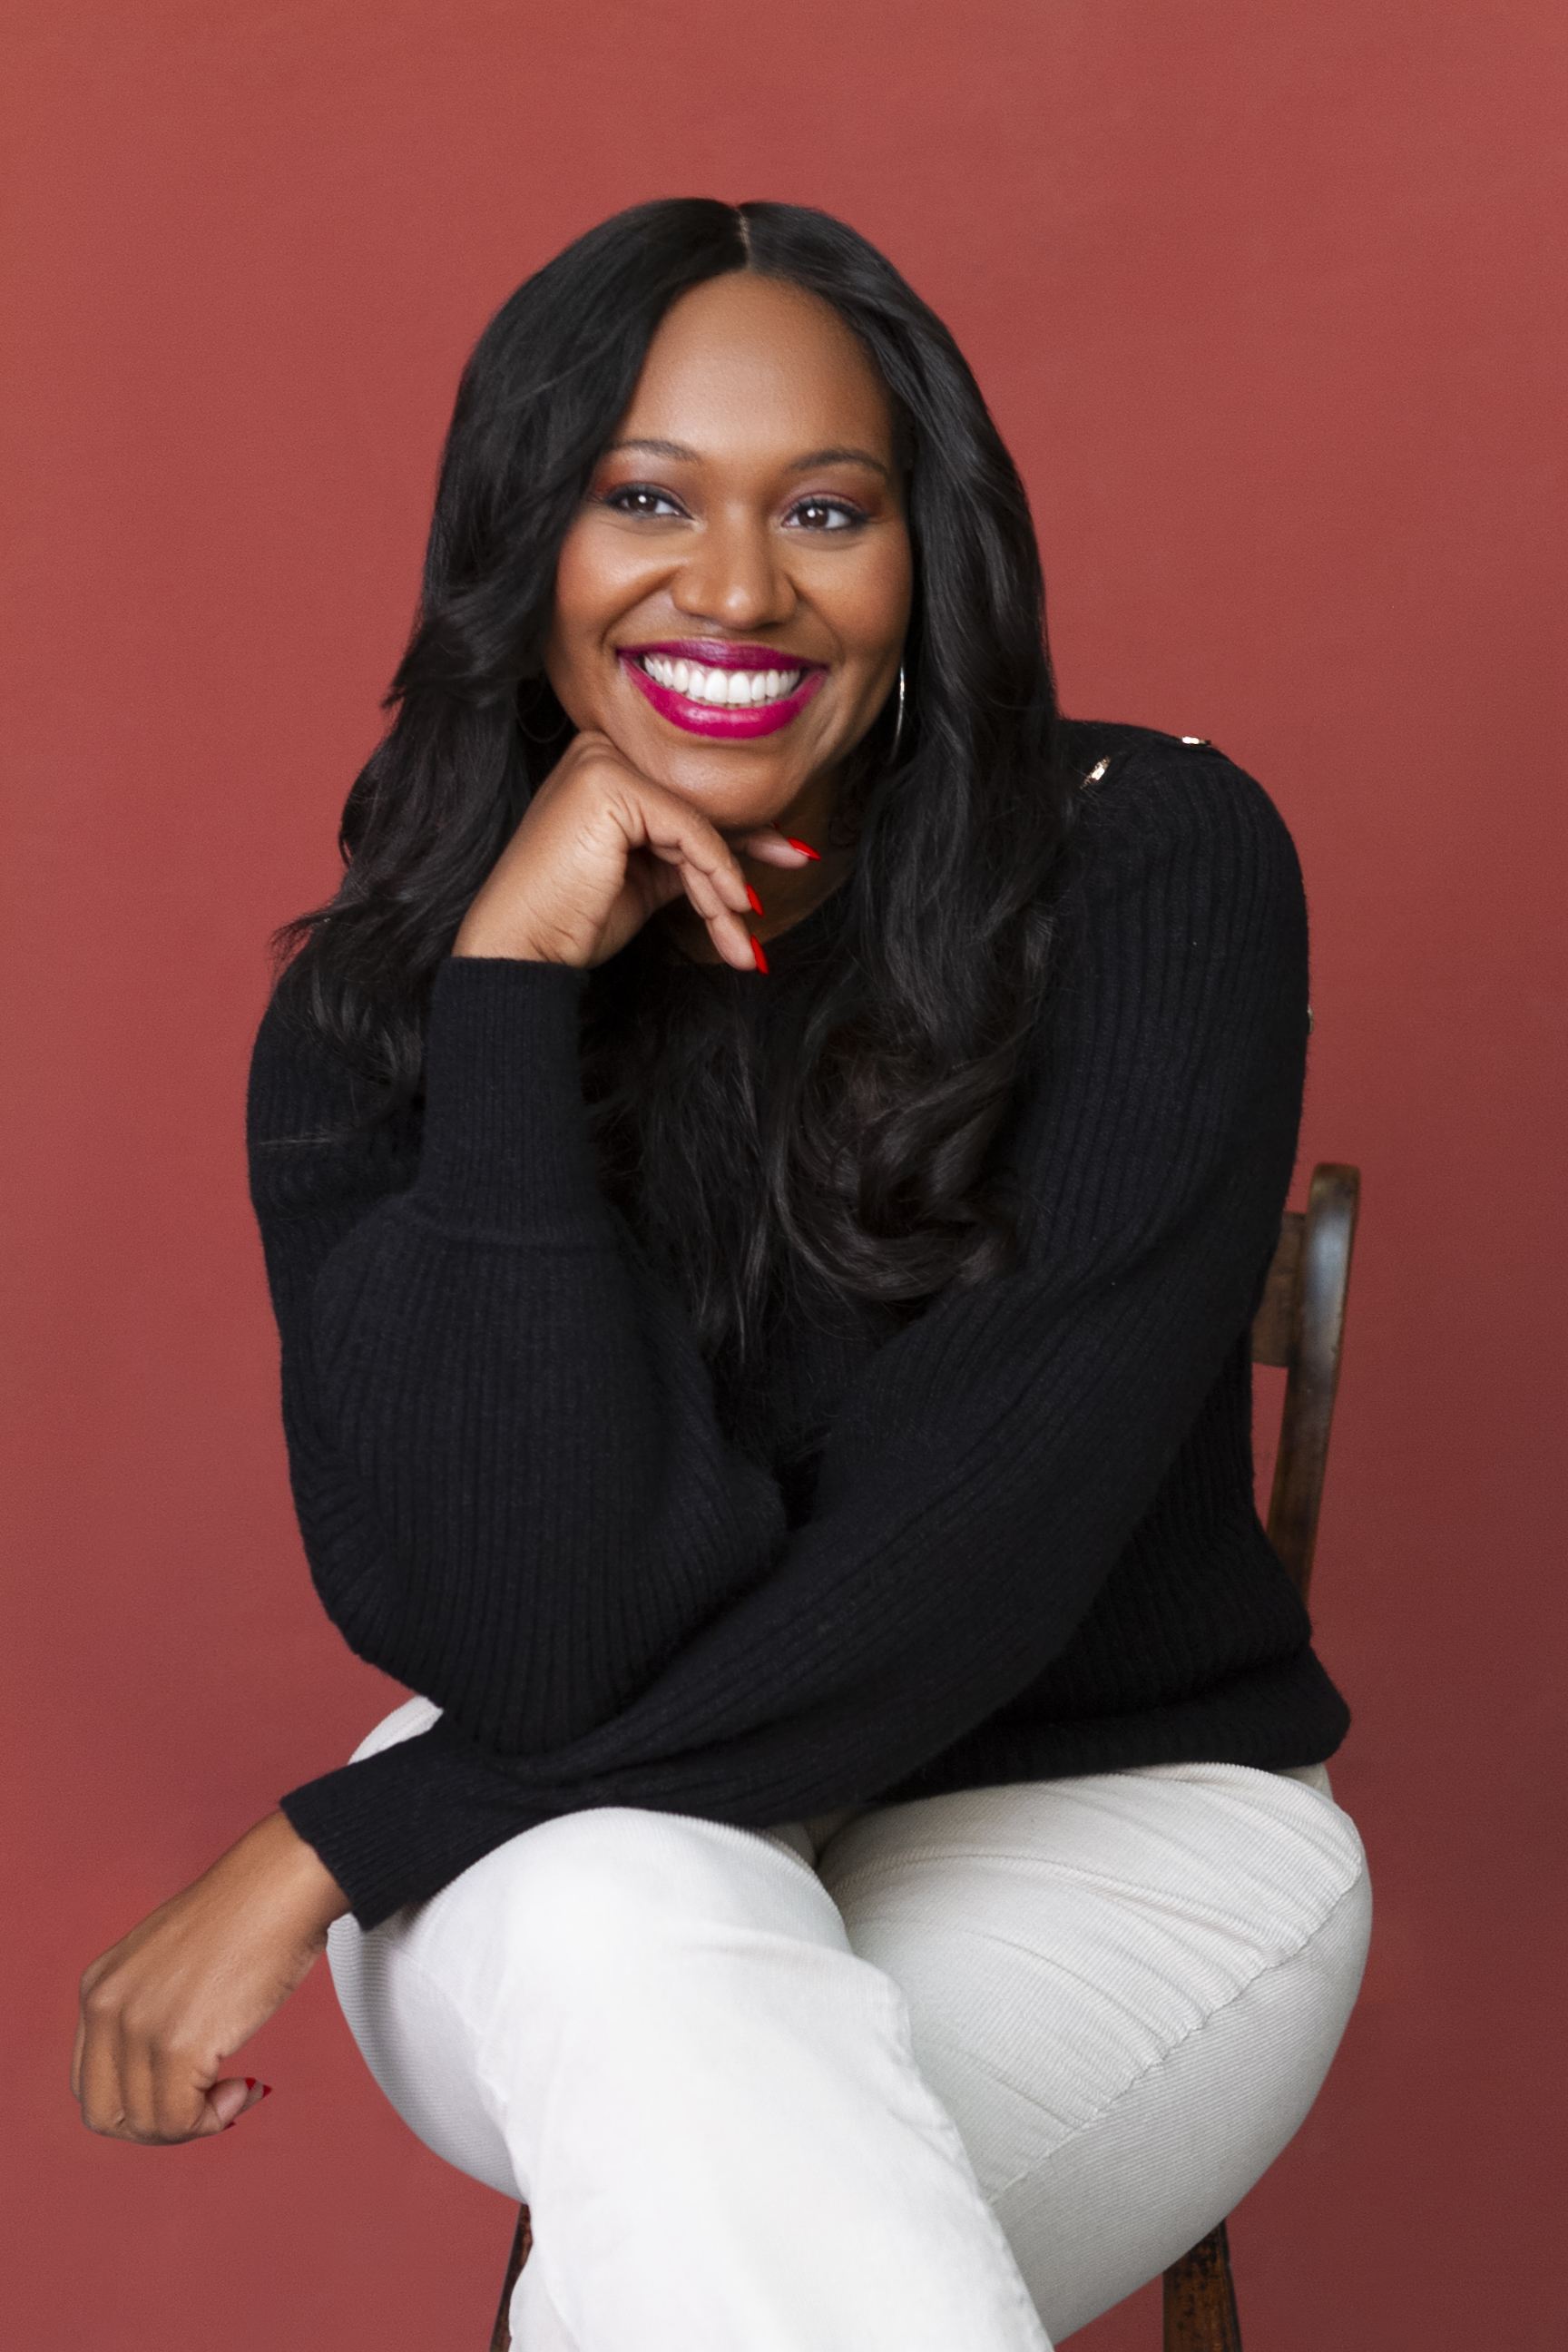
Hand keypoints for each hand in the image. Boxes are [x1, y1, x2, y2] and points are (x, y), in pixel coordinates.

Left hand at [71, 1809, 350, 2144]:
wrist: (279, 1885)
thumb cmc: (245, 1915)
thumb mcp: (167, 1962)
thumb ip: (149, 2009)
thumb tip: (168, 2072)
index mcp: (99, 1988)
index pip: (92, 2082)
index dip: (140, 2100)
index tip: (188, 2086)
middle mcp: (106, 2008)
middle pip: (105, 2113)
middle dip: (158, 2123)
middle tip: (207, 2100)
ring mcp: (138, 2028)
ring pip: (144, 2124)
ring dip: (194, 2122)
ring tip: (233, 2088)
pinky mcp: (177, 2046)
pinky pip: (179, 2120)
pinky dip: (213, 2120)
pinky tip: (242, 2087)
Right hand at [452, 730, 813, 968]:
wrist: (523, 947)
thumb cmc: (575, 917)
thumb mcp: (648, 877)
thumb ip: (692, 853)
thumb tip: (761, 847)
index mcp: (603, 765)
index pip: (684, 797)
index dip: (739, 830)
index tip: (788, 853)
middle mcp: (599, 751)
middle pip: (693, 808)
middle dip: (744, 854)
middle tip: (789, 878)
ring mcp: (600, 762)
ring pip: (694, 826)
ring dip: (724, 888)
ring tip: (741, 939)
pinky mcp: (608, 784)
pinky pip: (687, 830)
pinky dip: (716, 871)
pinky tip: (732, 907)